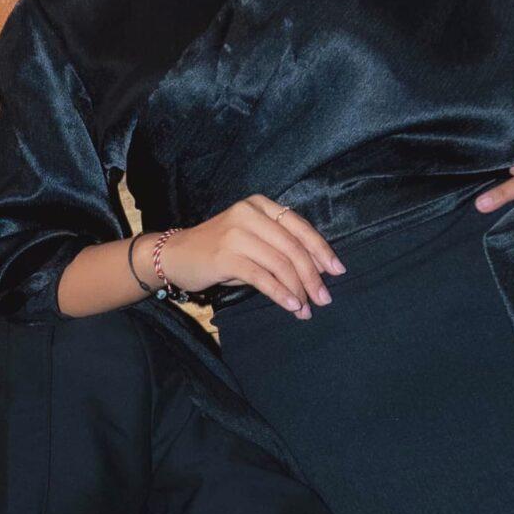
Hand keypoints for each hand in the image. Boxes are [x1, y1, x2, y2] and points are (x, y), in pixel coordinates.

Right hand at [158, 196, 342, 319]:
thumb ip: (280, 246)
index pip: (300, 227)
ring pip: (280, 264)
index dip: (321, 250)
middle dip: (313, 276)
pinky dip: (281, 294)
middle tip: (324, 299)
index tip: (337, 271)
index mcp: (260, 205)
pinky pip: (263, 277)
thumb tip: (317, 270)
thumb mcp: (251, 239)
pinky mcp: (226, 256)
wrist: (175, 255)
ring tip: (307, 309)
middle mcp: (249, 214)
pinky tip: (291, 306)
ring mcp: (236, 233)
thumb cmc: (218, 250)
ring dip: (298, 289)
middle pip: (293, 247)